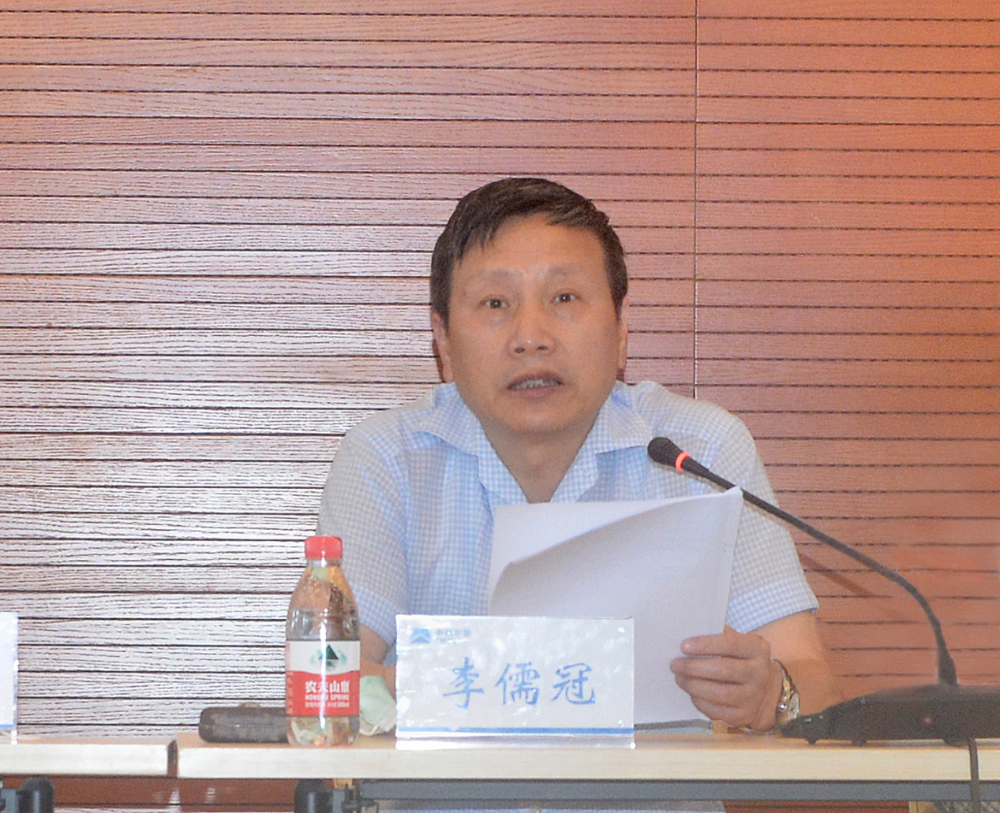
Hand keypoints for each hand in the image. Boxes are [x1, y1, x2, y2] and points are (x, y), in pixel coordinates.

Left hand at [669, 626, 783, 730]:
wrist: (764, 689)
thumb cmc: (741, 659)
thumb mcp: (738, 643)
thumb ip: (718, 637)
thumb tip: (688, 636)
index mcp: (757, 649)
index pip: (730, 644)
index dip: (705, 645)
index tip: (684, 646)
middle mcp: (759, 673)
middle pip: (723, 670)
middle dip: (694, 667)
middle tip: (675, 664)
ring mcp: (753, 697)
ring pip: (719, 693)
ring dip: (694, 685)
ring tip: (679, 678)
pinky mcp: (743, 715)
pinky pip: (717, 711)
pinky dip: (700, 702)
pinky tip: (691, 693)